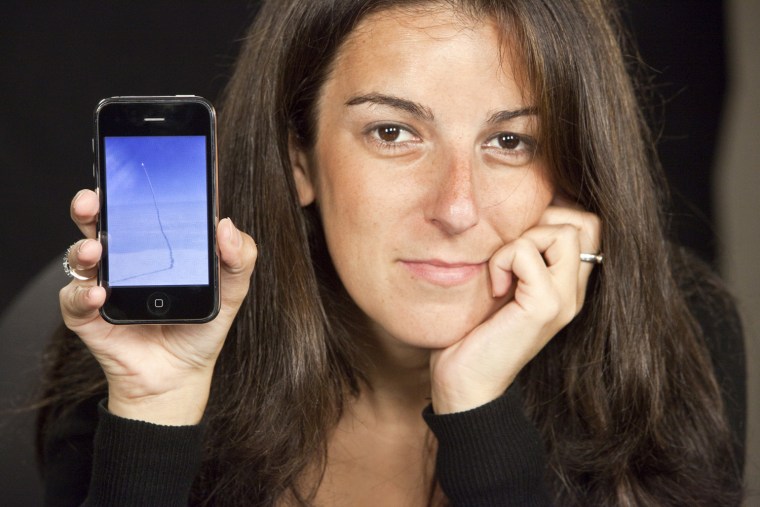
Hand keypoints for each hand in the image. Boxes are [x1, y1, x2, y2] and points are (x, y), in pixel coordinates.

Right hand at [59, 189, 256, 424]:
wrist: (180, 375)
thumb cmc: (199, 326)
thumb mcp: (231, 291)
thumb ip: (239, 258)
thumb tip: (226, 224)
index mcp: (152, 243)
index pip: (138, 206)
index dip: (131, 186)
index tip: (133, 170)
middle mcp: (121, 257)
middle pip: (98, 221)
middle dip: (91, 204)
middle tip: (95, 200)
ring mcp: (100, 284)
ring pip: (79, 255)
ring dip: (83, 247)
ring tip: (96, 249)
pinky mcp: (86, 315)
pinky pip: (74, 300)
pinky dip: (82, 295)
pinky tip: (98, 294)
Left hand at [430, 201, 600, 413]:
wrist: (466, 382)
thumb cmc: (473, 331)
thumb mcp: (501, 282)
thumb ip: (517, 254)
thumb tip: (512, 211)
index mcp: (567, 284)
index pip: (588, 226)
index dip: (555, 214)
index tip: (517, 236)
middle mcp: (574, 292)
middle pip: (586, 222)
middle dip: (541, 220)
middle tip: (510, 252)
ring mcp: (564, 300)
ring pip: (564, 231)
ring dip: (520, 240)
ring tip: (500, 272)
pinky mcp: (545, 307)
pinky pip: (526, 253)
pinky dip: (502, 260)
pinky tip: (493, 287)